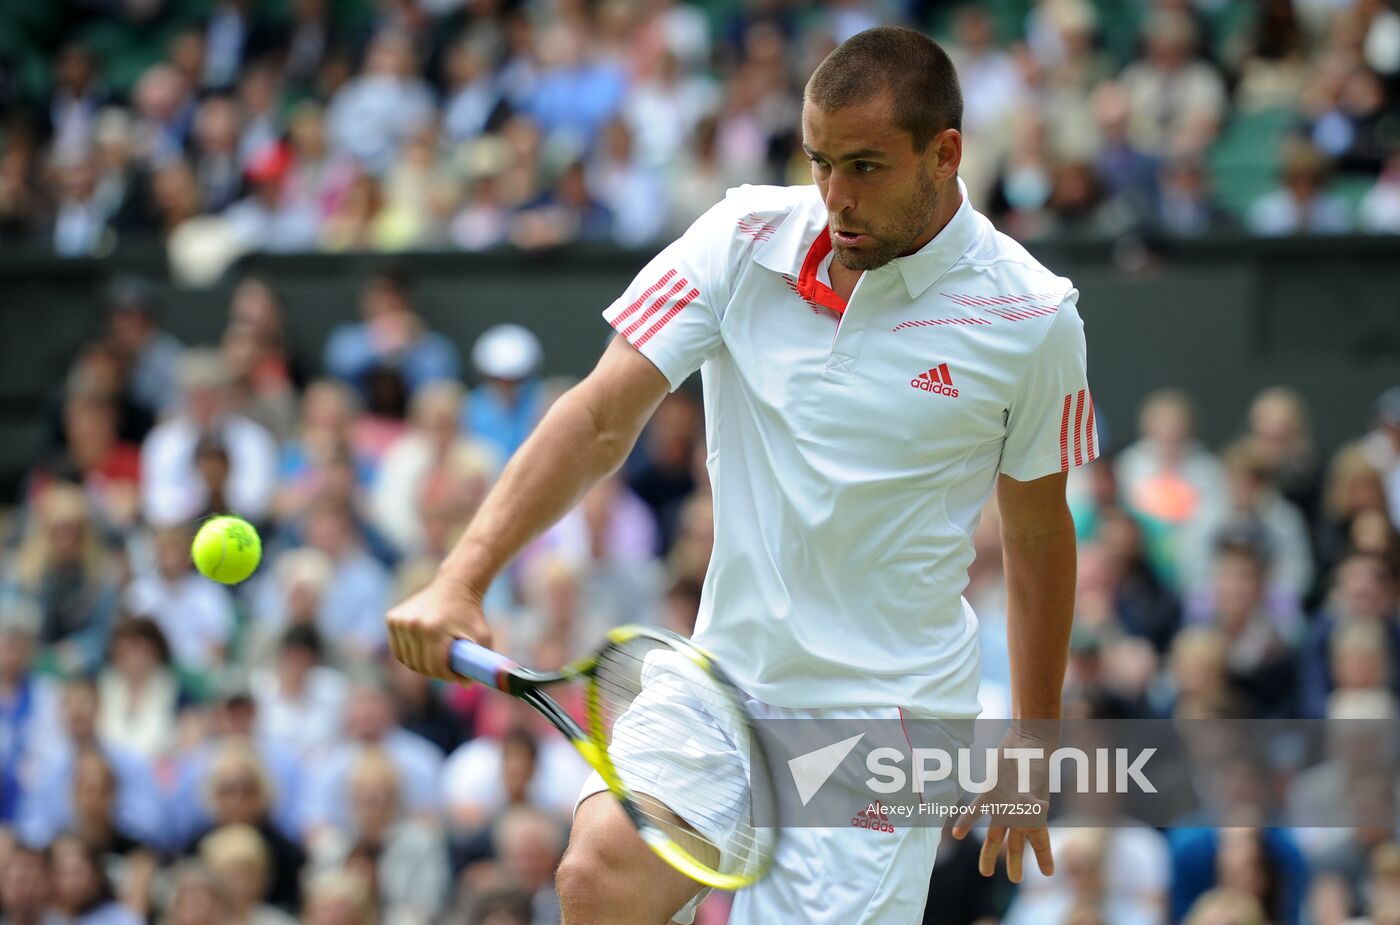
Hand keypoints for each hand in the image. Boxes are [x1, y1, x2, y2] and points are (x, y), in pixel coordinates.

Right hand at [387, 576, 492, 680]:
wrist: (455, 585)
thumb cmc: (471, 613)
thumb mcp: (482, 637)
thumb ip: (479, 663)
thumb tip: (466, 687)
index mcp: (433, 630)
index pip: (435, 667)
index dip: (448, 676)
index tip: (457, 674)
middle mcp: (412, 625)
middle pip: (420, 666)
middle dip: (436, 672)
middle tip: (449, 667)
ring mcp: (399, 621)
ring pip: (407, 660)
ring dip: (422, 664)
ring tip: (438, 657)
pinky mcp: (392, 618)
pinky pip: (399, 649)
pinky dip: (410, 654)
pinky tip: (424, 648)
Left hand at [950, 726, 1055, 882]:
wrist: (1025, 742)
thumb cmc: (1035, 762)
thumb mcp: (1036, 783)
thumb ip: (1033, 800)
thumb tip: (1041, 810)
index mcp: (1036, 816)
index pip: (1041, 843)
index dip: (1045, 858)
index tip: (1049, 874)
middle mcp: (1019, 814)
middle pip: (1016, 845)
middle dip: (1014, 863)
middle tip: (1016, 879)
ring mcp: (1003, 806)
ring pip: (996, 835)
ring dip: (990, 853)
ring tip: (986, 873)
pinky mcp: (989, 794)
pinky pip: (976, 812)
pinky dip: (966, 822)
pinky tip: (956, 834)